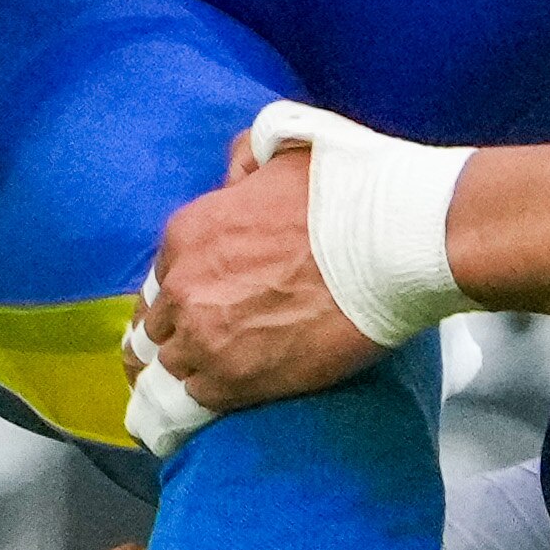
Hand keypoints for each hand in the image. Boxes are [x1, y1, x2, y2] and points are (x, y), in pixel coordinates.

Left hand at [139, 144, 392, 411]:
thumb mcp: (284, 151)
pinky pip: (200, 399)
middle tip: (218, 334)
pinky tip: (238, 386)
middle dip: (184, 329)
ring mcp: (204, 338)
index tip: (207, 298)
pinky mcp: (235, 382)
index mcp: (188, 232)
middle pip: (160, 325)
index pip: (162, 276)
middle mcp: (184, 287)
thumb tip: (235, 176)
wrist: (389, 248)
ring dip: (198, 364)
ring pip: (175, 365)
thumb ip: (244, 161)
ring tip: (231, 364)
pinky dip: (215, 394)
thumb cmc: (345, 196)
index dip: (186, 289)